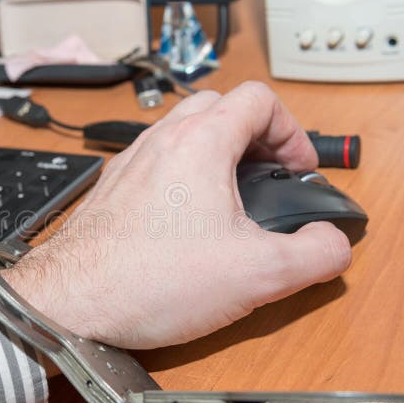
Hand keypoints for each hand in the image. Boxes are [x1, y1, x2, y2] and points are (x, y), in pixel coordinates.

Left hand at [3, 82, 351, 348]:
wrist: (71, 303)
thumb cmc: (149, 280)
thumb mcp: (257, 274)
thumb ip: (314, 255)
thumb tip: (332, 244)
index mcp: (200, 142)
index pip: (259, 99)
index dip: (292, 130)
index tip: (297, 168)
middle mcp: (160, 141)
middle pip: (219, 104)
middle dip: (254, 133)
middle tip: (269, 172)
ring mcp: (131, 162)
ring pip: (182, 129)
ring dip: (215, 149)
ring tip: (231, 194)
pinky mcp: (112, 189)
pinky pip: (155, 160)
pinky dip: (181, 172)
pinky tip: (186, 218)